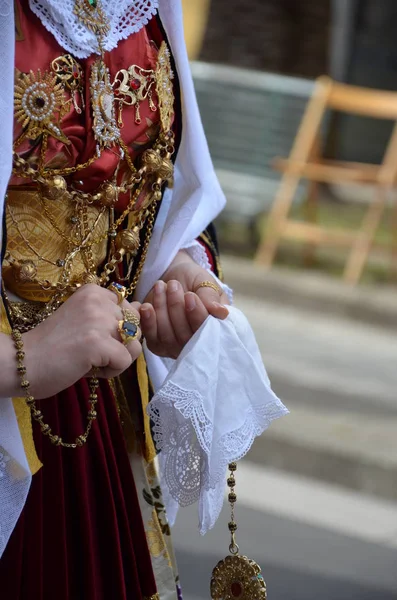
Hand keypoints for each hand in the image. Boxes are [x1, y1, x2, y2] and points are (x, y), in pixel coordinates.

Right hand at [21, 284, 141, 398]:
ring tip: (90, 360)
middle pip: (135, 328)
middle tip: (91, 352)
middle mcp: (98, 300)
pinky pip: (125, 361)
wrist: (21, 362)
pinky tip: (88, 369)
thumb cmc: (54, 346)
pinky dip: (111, 372)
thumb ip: (112, 314)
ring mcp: (98, 320)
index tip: (91, 337)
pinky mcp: (98, 343)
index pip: (130, 311)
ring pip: (134, 345)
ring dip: (116, 359)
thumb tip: (143, 307)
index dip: (117, 331)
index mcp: (94, 291)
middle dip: (120, 345)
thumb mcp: (85, 319)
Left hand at [140, 252, 228, 358]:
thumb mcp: (205, 282)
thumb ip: (211, 297)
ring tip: (160, 286)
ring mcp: (177, 346)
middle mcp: (197, 343)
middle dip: (176, 308)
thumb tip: (221, 312)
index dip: (197, 316)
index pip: (207, 331)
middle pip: (185, 337)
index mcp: (216, 329)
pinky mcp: (159, 345)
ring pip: (167, 338)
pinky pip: (152, 340)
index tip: (189, 295)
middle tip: (173, 284)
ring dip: (161, 310)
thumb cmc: (193, 280)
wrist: (172, 276)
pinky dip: (148, 323)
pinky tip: (146, 306)